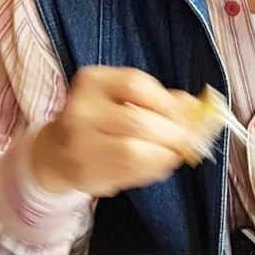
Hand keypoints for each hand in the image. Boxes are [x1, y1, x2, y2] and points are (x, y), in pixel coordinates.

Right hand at [31, 66, 222, 197]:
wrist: (57, 152)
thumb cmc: (101, 119)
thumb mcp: (126, 98)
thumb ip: (160, 100)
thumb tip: (196, 108)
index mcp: (92, 81)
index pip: (135, 85)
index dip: (167, 101)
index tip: (187, 115)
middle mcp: (80, 109)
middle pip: (137, 121)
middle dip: (173, 134)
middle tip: (190, 141)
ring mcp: (78, 143)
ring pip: (133, 152)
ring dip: (165, 156)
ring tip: (175, 154)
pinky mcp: (84, 173)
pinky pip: (127, 173)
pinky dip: (152, 170)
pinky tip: (158, 165)